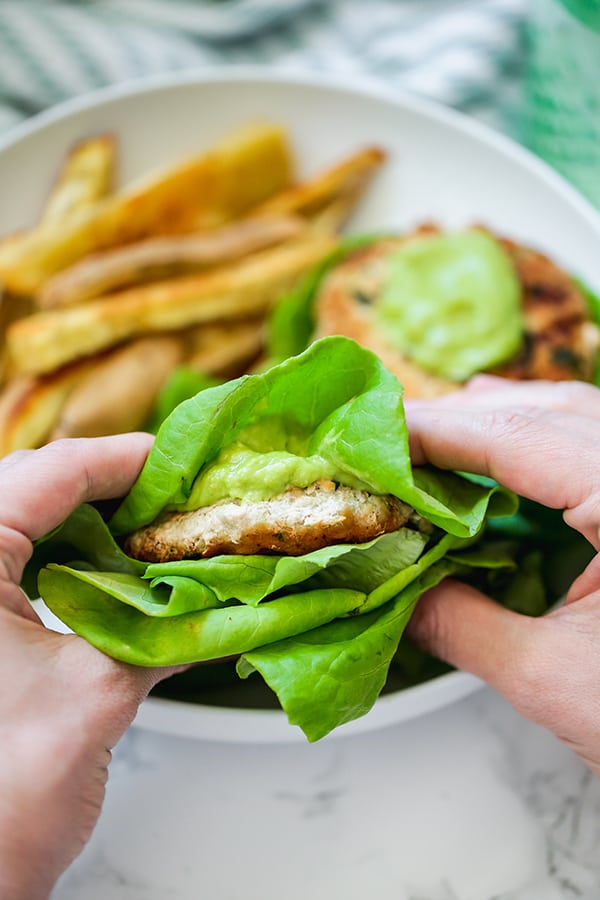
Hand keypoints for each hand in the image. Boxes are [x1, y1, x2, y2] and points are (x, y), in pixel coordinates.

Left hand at [0, 435, 180, 899]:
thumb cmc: (0, 802)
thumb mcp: (97, 697)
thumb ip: (166, 631)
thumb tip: (226, 595)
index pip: (50, 472)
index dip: (125, 459)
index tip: (182, 464)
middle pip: (36, 488)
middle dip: (114, 489)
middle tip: (178, 500)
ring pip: (29, 525)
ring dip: (96, 526)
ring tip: (157, 535)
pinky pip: (24, 570)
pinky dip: (77, 565)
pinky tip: (122, 580)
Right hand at [405, 377, 599, 775]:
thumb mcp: (553, 679)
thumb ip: (462, 626)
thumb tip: (394, 593)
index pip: (520, 437)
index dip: (439, 430)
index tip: (378, 435)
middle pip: (555, 410)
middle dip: (470, 416)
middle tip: (398, 436)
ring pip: (583, 419)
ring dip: (508, 422)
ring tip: (442, 434)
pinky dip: (547, 447)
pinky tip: (510, 459)